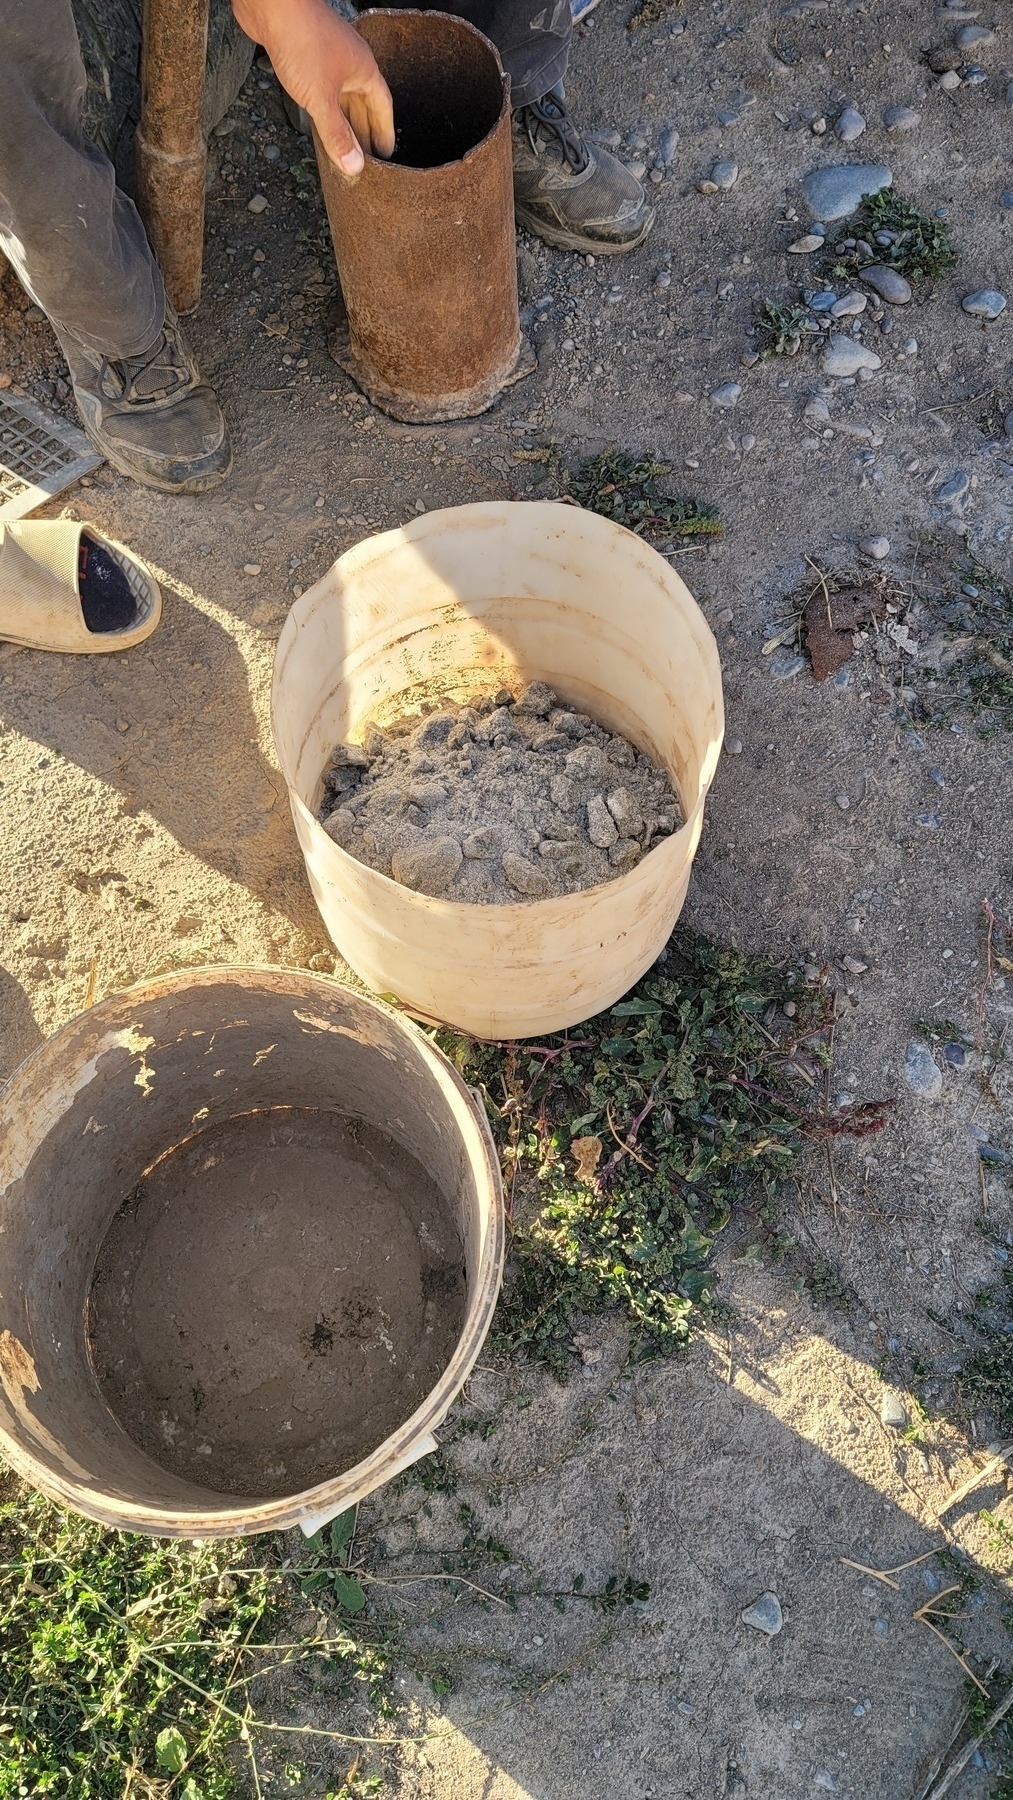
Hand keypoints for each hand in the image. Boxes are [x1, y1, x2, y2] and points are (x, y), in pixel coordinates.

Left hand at [231, 0, 394, 177]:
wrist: (272, 5)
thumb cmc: (302, 38)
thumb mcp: (322, 99)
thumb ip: (336, 134)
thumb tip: (354, 164)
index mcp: (364, 69)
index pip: (382, 106)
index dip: (384, 131)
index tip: (385, 152)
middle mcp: (349, 62)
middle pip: (362, 103)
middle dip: (363, 131)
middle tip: (364, 156)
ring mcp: (328, 57)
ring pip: (340, 95)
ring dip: (342, 120)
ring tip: (342, 144)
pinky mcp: (306, 55)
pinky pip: (321, 88)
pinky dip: (322, 107)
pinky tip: (316, 117)